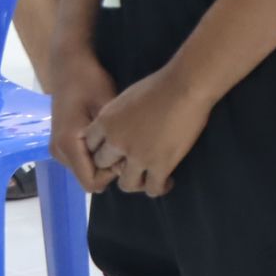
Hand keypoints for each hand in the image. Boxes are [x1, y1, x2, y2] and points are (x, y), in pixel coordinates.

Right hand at [48, 44, 119, 193]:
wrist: (68, 64)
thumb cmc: (89, 80)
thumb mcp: (106, 107)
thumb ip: (114, 138)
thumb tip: (126, 166)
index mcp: (68, 144)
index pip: (92, 183)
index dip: (112, 175)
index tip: (126, 154)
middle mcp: (58, 151)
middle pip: (89, 179)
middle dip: (108, 170)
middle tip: (125, 147)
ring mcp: (57, 148)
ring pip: (85, 170)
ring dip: (102, 163)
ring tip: (116, 140)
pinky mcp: (60, 142)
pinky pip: (80, 160)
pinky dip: (95, 156)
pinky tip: (106, 137)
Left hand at [83, 65, 212, 197]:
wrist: (184, 87)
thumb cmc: (159, 85)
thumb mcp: (126, 97)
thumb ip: (116, 117)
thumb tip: (117, 128)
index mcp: (106, 121)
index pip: (90, 145)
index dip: (102, 148)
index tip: (113, 149)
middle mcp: (116, 141)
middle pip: (103, 165)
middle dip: (115, 165)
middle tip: (131, 164)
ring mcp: (137, 156)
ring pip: (126, 184)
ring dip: (136, 181)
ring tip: (148, 177)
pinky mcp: (159, 166)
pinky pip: (152, 189)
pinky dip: (159, 188)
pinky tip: (167, 181)